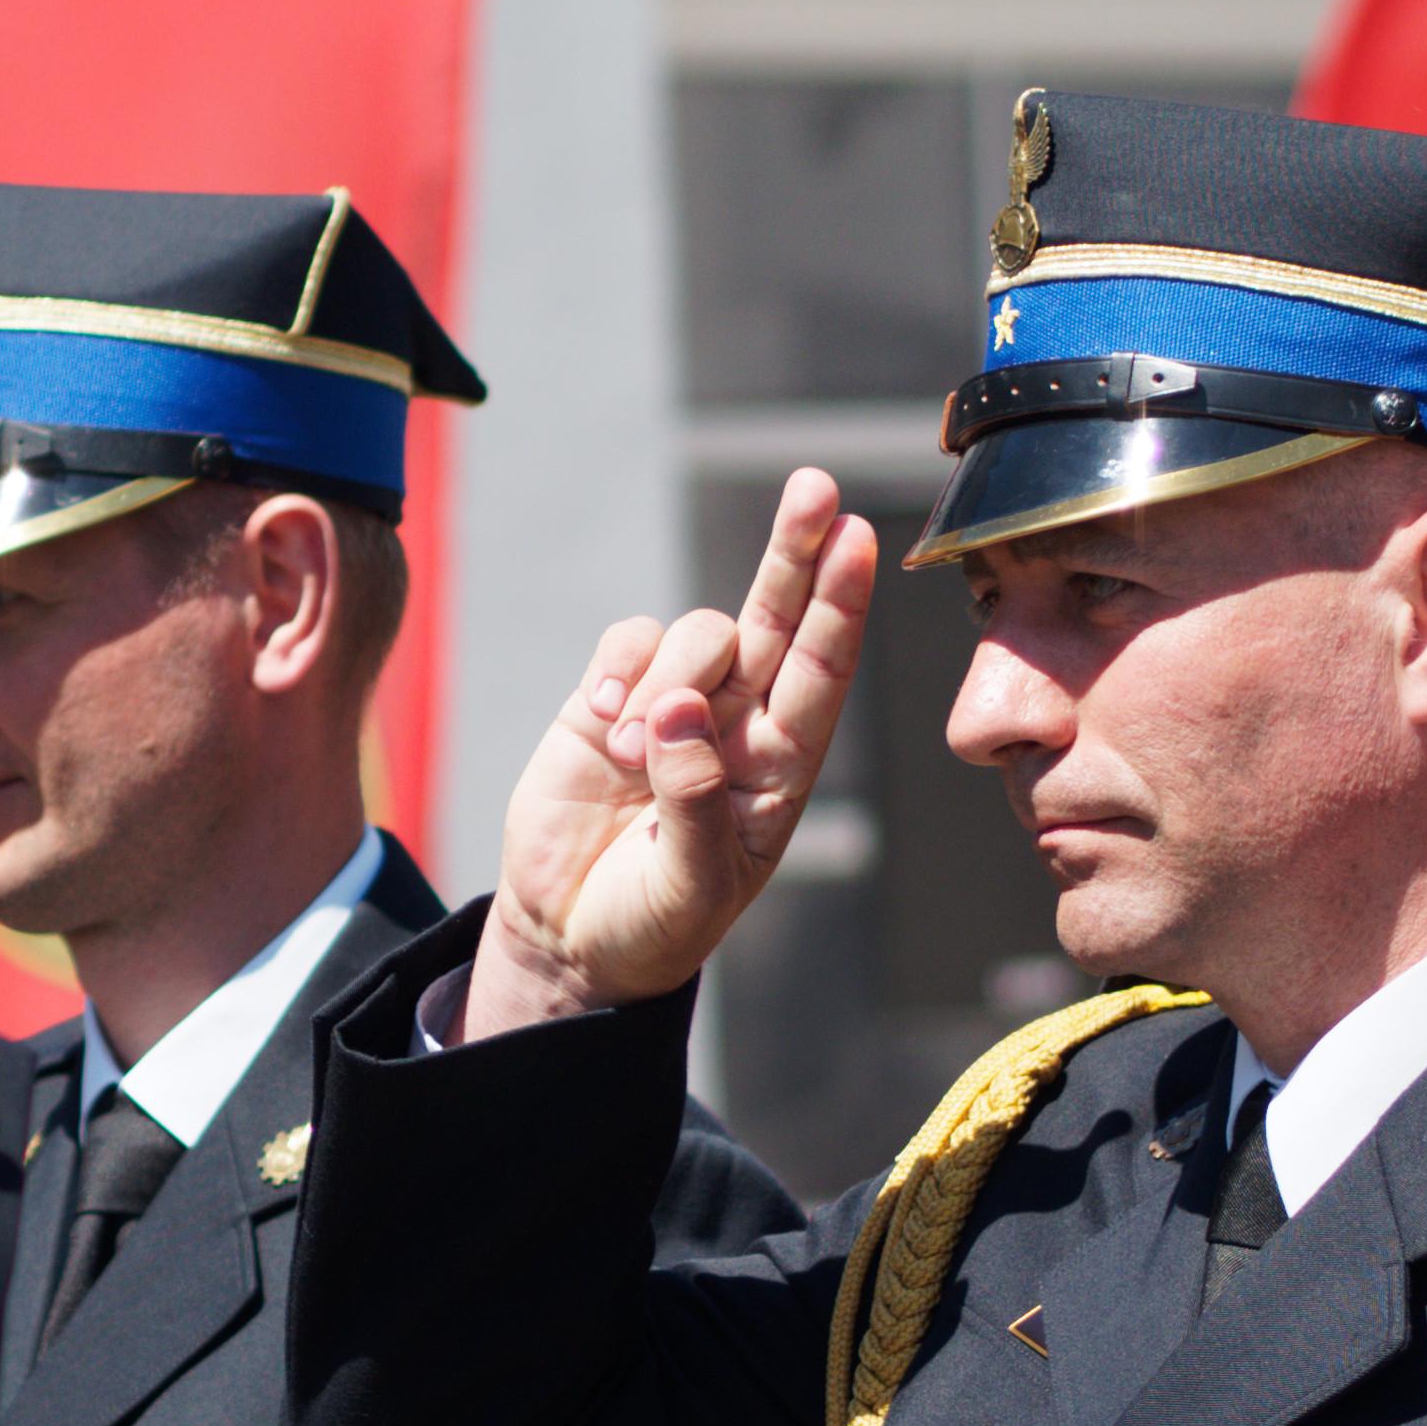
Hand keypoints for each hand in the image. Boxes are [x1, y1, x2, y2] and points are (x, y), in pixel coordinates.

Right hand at [467, 466, 878, 1033]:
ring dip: (667, 680)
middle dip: (796, 552)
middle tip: (815, 488)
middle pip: (778, 617)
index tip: (858, 541)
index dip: (841, 606)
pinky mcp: (610, 697)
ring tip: (629, 754)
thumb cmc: (652, 924)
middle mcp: (739, 723)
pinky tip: (603, 723)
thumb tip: (678, 714)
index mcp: (780, 770)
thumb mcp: (689, 889)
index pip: (821, 674)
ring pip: (696, 633)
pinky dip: (619, 670)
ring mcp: (676, 703)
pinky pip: (630, 641)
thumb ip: (693, 804)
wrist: (568, 937)